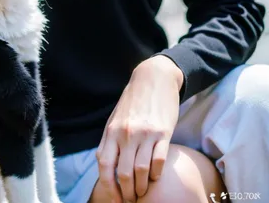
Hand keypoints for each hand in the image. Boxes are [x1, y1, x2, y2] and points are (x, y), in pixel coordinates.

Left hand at [95, 55, 182, 202]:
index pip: (105, 165)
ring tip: (142, 193)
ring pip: (141, 171)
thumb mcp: (116, 118)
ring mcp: (145, 133)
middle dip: (126, 193)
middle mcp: (126, 133)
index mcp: (112, 131)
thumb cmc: (134, 101)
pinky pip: (158, 161)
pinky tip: (155, 178)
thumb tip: (105, 166)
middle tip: (130, 200)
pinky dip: (156, 175)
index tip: (114, 199)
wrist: (154, 77)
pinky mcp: (163, 132)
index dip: (108, 187)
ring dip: (141, 188)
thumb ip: (111, 141)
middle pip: (123, 173)